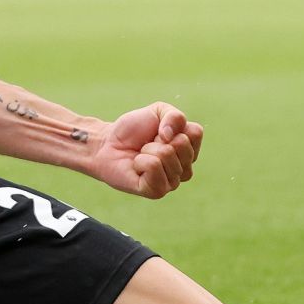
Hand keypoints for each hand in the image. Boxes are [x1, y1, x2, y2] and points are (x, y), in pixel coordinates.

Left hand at [87, 102, 201, 198]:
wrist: (107, 144)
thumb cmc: (134, 130)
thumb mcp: (157, 112)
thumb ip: (174, 115)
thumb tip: (170, 136)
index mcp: (189, 150)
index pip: (195, 133)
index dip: (173, 125)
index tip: (159, 131)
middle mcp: (185, 168)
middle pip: (181, 144)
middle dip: (158, 138)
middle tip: (147, 144)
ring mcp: (172, 182)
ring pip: (166, 155)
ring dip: (147, 149)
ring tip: (141, 155)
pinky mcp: (156, 191)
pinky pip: (154, 166)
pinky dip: (141, 161)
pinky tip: (136, 166)